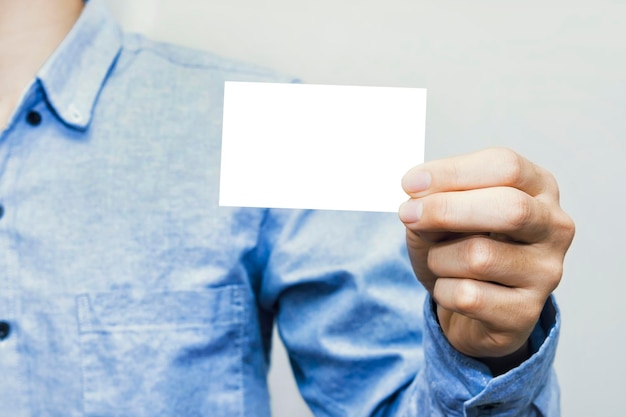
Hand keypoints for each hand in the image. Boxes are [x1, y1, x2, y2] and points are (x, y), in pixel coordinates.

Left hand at [398, 148, 574, 364]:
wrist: (471, 308)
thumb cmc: (459, 246)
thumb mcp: (443, 211)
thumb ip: (434, 198)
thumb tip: (417, 196)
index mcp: (538, 187)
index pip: (505, 166)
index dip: (453, 172)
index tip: (410, 183)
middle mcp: (554, 227)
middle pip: (510, 208)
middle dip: (447, 209)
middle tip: (407, 214)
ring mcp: (546, 272)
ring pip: (480, 257)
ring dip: (439, 258)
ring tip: (440, 262)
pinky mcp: (526, 312)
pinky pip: (468, 297)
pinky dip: (443, 291)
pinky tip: (451, 291)